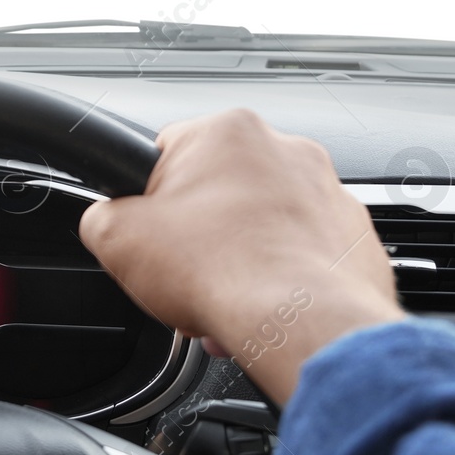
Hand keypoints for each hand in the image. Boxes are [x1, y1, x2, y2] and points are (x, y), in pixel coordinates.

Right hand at [77, 109, 402, 401]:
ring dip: (241, 257)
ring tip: (225, 299)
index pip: (168, 154)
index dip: (151, 201)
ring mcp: (328, 191)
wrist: (299, 322)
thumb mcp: (115, 237)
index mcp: (227, 131)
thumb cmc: (220, 271)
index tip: (153, 233)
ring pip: (264, 222)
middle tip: (186, 271)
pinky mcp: (355, 234)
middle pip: (219, 190)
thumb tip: (106, 221)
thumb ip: (100, 215)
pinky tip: (263, 306)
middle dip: (201, 233)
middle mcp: (285, 149)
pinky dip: (284, 276)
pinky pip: (305, 251)